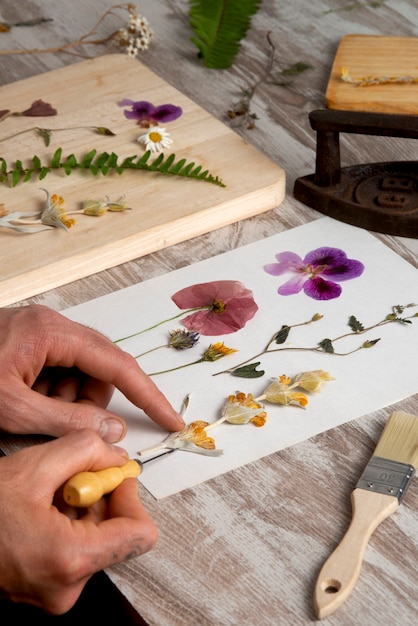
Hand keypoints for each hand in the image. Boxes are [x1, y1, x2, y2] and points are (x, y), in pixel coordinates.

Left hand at [0, 305, 183, 440]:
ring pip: (81, 372)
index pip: (118, 365)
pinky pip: (60, 371)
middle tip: (63, 424)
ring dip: (67, 400)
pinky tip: (24, 403)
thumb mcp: (12, 409)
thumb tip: (113, 430)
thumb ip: (68, 421)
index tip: (170, 420)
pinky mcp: (32, 341)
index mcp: (52, 332)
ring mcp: (41, 332)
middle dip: (89, 402)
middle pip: (100, 368)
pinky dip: (52, 394)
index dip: (148, 396)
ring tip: (30, 413)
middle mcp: (53, 325)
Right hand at [0, 429, 156, 613]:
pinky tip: (40, 511)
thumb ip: (86, 450)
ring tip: (46, 496)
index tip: (113, 476)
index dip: (130, 496)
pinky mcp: (47, 589)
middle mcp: (67, 586)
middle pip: (118, 534)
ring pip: (97, 541)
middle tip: (69, 480)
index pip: (140, 534)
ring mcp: (57, 592)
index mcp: (69, 558)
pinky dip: (68, 524)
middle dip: (100, 498)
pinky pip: (77, 550)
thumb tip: (115, 454)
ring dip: (81, 510)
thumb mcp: (34, 466)